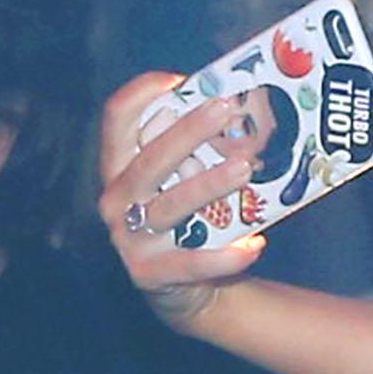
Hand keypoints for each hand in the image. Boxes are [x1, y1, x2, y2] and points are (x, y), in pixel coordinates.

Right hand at [98, 77, 269, 312]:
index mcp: (119, 169)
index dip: (142, 95)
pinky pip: (191, 263)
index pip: (116, 120)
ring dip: (209, 185)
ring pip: (172, 207)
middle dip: (188, 131)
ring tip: (245, 169)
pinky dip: (225, 256)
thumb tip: (236, 113)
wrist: (184, 293)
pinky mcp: (148, 274)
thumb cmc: (188, 226)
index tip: (179, 79)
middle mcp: (117, 200)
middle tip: (226, 109)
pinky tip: (256, 245)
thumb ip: (194, 155)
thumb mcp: (182, 185)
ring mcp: (128, 238)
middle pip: (150, 159)